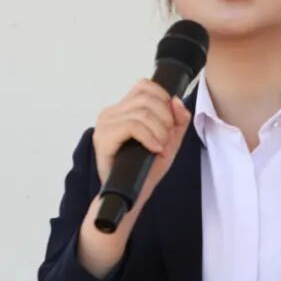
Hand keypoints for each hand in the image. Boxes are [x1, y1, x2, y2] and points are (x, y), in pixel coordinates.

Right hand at [76, 79, 191, 277]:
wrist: (130, 195)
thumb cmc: (145, 169)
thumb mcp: (169, 140)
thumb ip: (178, 120)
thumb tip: (176, 101)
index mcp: (124, 109)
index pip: (145, 86)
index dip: (163, 99)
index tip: (170, 122)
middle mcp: (111, 113)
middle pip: (146, 96)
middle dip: (165, 117)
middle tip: (166, 138)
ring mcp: (105, 125)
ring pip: (142, 111)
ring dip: (159, 130)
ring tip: (160, 147)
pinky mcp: (103, 139)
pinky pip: (132, 126)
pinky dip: (149, 137)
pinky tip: (154, 148)